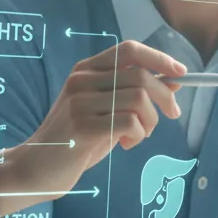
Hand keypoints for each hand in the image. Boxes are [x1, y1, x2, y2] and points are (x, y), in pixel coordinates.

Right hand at [0, 41, 185, 214]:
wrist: (36, 167)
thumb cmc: (75, 140)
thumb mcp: (105, 111)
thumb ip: (132, 95)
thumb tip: (172, 80)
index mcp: (85, 71)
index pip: (129, 50)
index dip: (159, 58)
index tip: (181, 72)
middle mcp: (81, 81)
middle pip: (140, 75)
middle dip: (165, 96)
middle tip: (172, 114)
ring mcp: (80, 103)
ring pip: (139, 100)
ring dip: (151, 122)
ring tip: (140, 136)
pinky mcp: (82, 127)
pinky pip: (130, 123)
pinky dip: (139, 135)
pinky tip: (127, 145)